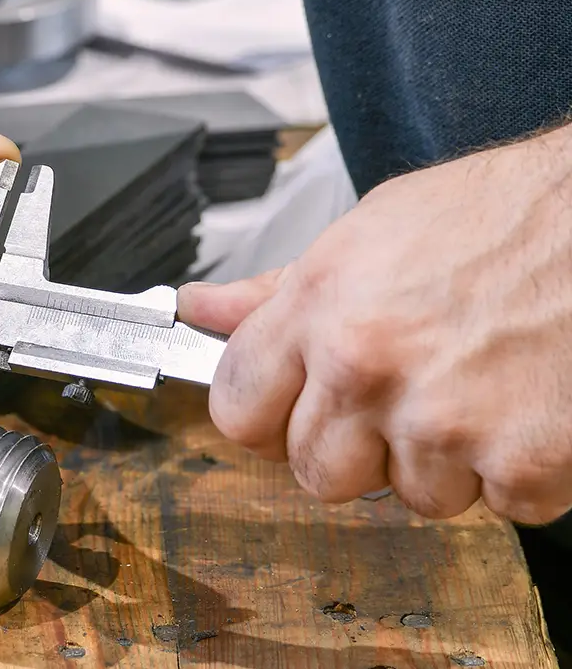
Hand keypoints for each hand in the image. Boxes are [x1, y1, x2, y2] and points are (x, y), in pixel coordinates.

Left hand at [177, 125, 571, 525]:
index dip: (262, 418)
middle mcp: (368, 367)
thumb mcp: (368, 234)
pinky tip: (526, 405)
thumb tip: (198, 309)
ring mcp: (441, 421)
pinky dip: (515, 472)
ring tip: (478, 386)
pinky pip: (495, 506)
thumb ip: (275, 292)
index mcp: (321, 308)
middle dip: (355, 448)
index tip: (286, 413)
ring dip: (442, 461)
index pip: (236, 410)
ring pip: (408, 496)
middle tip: (404, 395)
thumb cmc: (501, 217)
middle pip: (313, 471)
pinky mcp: (519, 463)